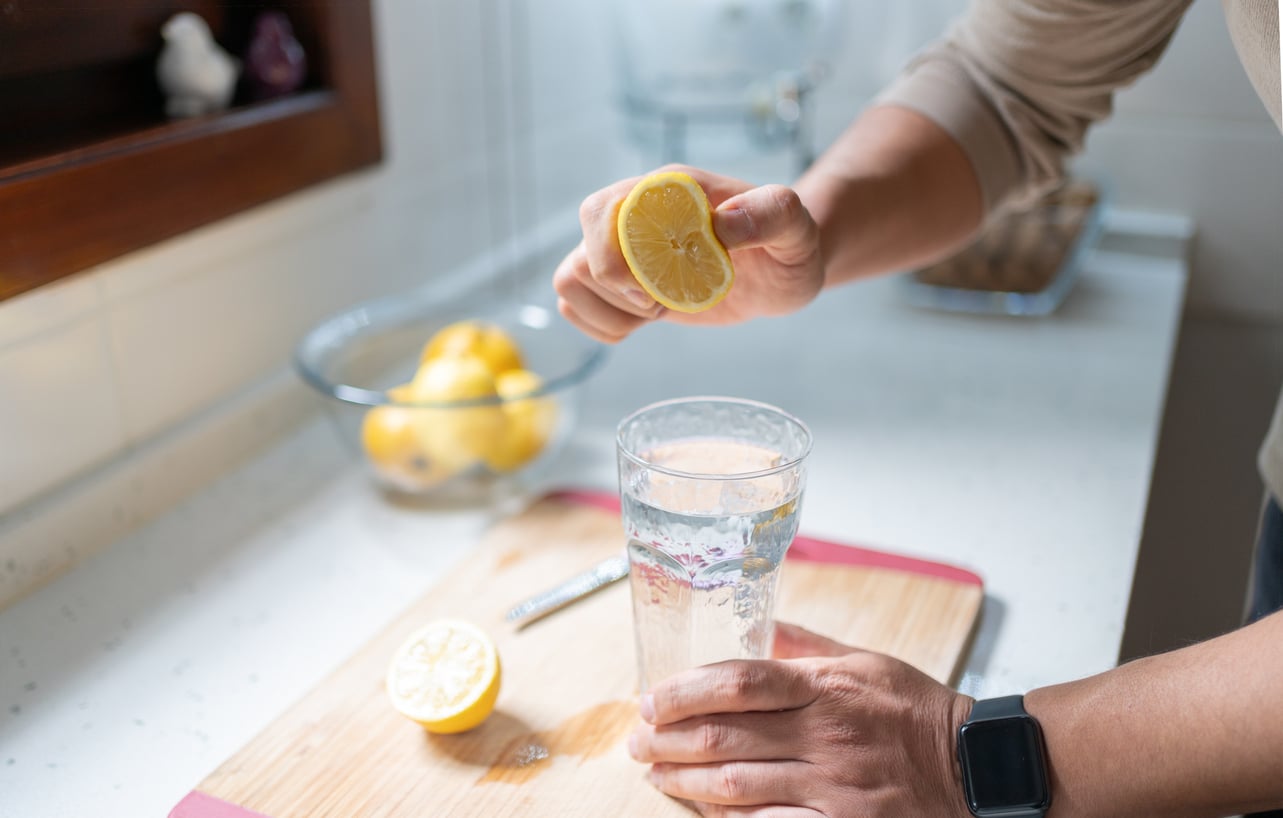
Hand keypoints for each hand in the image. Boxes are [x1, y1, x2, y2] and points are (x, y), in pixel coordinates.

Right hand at [553, 165, 824, 342]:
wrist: (785, 270)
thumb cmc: (791, 244)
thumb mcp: (796, 228)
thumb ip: (771, 213)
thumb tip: (723, 224)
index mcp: (666, 191)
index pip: (602, 209)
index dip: (612, 256)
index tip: (653, 290)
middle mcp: (635, 217)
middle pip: (578, 251)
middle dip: (612, 292)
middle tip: (660, 304)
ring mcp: (625, 253)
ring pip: (570, 281)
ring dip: (607, 310)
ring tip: (655, 312)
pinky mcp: (625, 286)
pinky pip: (577, 305)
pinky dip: (602, 325)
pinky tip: (643, 324)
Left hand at [628, 623, 973, 817]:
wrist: (973, 769)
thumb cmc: (916, 712)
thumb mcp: (865, 661)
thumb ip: (805, 646)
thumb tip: (756, 626)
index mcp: (827, 687)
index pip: (740, 681)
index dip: (685, 691)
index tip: (652, 698)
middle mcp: (825, 735)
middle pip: (725, 736)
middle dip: (668, 739)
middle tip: (637, 740)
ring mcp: (833, 786)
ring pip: (735, 785)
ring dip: (683, 780)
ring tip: (655, 773)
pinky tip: (702, 810)